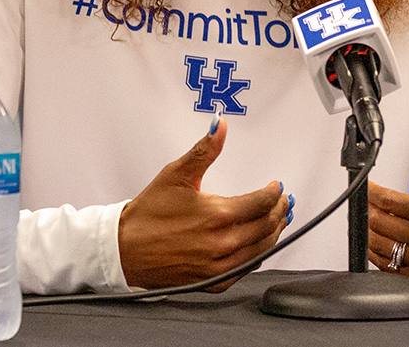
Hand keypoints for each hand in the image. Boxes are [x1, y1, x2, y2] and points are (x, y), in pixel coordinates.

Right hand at [117, 116, 289, 290]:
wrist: (125, 248)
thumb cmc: (149, 212)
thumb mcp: (176, 173)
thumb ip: (204, 149)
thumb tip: (220, 125)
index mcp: (217, 215)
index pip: (260, 203)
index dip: (273, 193)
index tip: (276, 186)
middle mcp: (222, 243)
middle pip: (266, 227)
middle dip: (279, 211)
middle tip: (283, 201)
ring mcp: (218, 267)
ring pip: (260, 250)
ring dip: (273, 233)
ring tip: (278, 220)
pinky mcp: (212, 282)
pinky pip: (245, 269)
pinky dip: (257, 255)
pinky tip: (258, 245)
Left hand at [366, 122, 408, 291]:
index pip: (393, 202)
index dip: (373, 193)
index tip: (366, 187)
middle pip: (384, 225)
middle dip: (368, 212)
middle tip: (361, 204)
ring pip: (387, 249)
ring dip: (370, 236)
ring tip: (363, 224)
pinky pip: (398, 272)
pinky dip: (382, 260)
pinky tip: (376, 249)